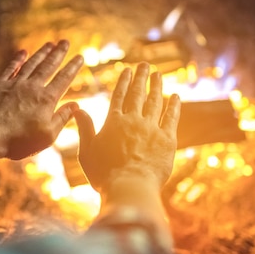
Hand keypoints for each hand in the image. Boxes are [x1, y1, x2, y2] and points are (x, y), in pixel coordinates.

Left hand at [0, 40, 83, 159]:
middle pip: (48, 66)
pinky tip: (23, 52)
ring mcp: (14, 84)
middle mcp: (32, 87)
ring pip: (31, 64)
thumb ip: (62, 118)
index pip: (64, 79)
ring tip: (49, 44)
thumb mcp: (47, 136)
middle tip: (65, 41)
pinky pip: (10, 68)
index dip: (73, 67)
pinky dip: (17, 59)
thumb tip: (76, 105)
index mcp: (47, 99)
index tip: (80, 57)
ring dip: (41, 53)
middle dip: (58, 53)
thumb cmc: (18, 140)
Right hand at [74, 63, 180, 195]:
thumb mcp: (87, 152)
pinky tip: (176, 96)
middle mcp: (133, 120)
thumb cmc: (104, 175)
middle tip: (145, 65)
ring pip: (155, 102)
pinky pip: (171, 117)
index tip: (127, 70)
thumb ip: (85, 129)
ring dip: (157, 86)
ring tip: (158, 75)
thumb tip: (78, 109)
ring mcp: (151, 128)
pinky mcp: (167, 139)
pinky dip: (174, 105)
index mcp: (113, 122)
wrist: (129, 187)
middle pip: (138, 94)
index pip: (119, 96)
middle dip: (141, 78)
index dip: (123, 82)